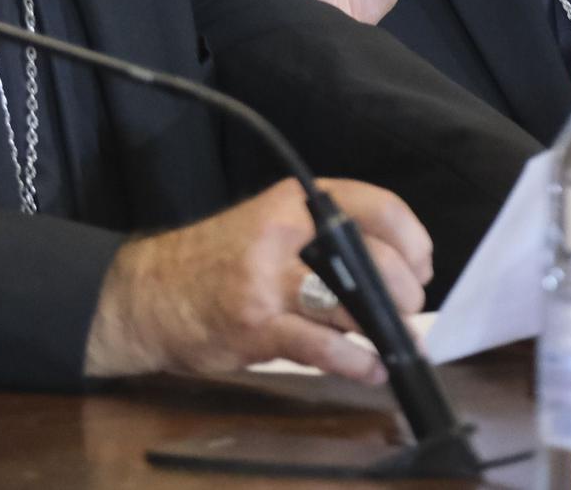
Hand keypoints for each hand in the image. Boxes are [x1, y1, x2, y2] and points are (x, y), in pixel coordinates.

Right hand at [83, 178, 432, 382]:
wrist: (148, 294)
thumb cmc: (218, 260)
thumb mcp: (270, 225)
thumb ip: (324, 233)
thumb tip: (397, 262)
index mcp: (293, 202)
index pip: (377, 206)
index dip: (414, 240)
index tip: (422, 265)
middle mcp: (284, 234)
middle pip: (374, 257)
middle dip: (405, 290)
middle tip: (406, 308)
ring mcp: (269, 282)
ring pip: (352, 301)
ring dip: (385, 326)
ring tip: (396, 339)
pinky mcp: (258, 328)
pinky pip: (323, 348)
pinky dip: (357, 362)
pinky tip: (371, 367)